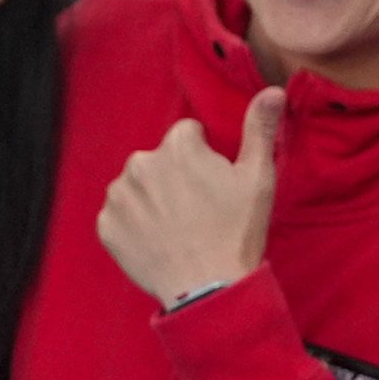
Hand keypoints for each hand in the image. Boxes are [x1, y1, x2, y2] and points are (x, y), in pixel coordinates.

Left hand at [97, 87, 281, 307]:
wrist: (208, 287)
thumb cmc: (236, 231)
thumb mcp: (257, 177)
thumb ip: (259, 129)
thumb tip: (272, 91)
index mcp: (176, 146)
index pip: (188, 135)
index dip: (204, 157)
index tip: (213, 185)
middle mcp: (139, 163)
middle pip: (160, 159)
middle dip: (175, 176)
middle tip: (197, 209)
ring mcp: (118, 196)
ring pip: (138, 186)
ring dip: (153, 199)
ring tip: (178, 227)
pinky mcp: (106, 225)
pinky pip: (120, 215)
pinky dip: (135, 224)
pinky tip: (158, 239)